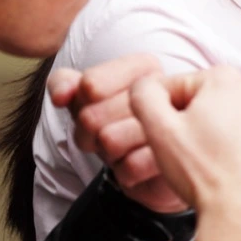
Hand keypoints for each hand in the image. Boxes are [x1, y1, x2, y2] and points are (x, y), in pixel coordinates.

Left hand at [47, 55, 185, 213]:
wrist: (154, 160)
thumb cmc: (120, 122)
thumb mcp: (89, 97)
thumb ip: (64, 83)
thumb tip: (61, 96)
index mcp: (145, 68)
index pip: (89, 84)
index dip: (79, 104)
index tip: (94, 106)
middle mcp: (166, 89)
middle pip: (92, 116)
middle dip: (89, 133)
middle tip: (107, 133)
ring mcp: (177, 122)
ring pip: (110, 141)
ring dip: (109, 153)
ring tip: (124, 148)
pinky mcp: (180, 155)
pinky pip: (131, 166)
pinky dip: (126, 171)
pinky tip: (137, 163)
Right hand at [130, 66, 240, 240]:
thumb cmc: (206, 172)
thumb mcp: (160, 128)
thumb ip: (144, 96)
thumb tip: (143, 87)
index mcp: (225, 78)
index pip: (171, 86)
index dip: (156, 113)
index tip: (160, 135)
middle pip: (194, 101)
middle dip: (180, 124)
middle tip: (179, 151)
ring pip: (213, 119)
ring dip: (199, 136)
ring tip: (198, 163)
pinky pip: (232, 135)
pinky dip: (219, 148)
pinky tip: (214, 168)